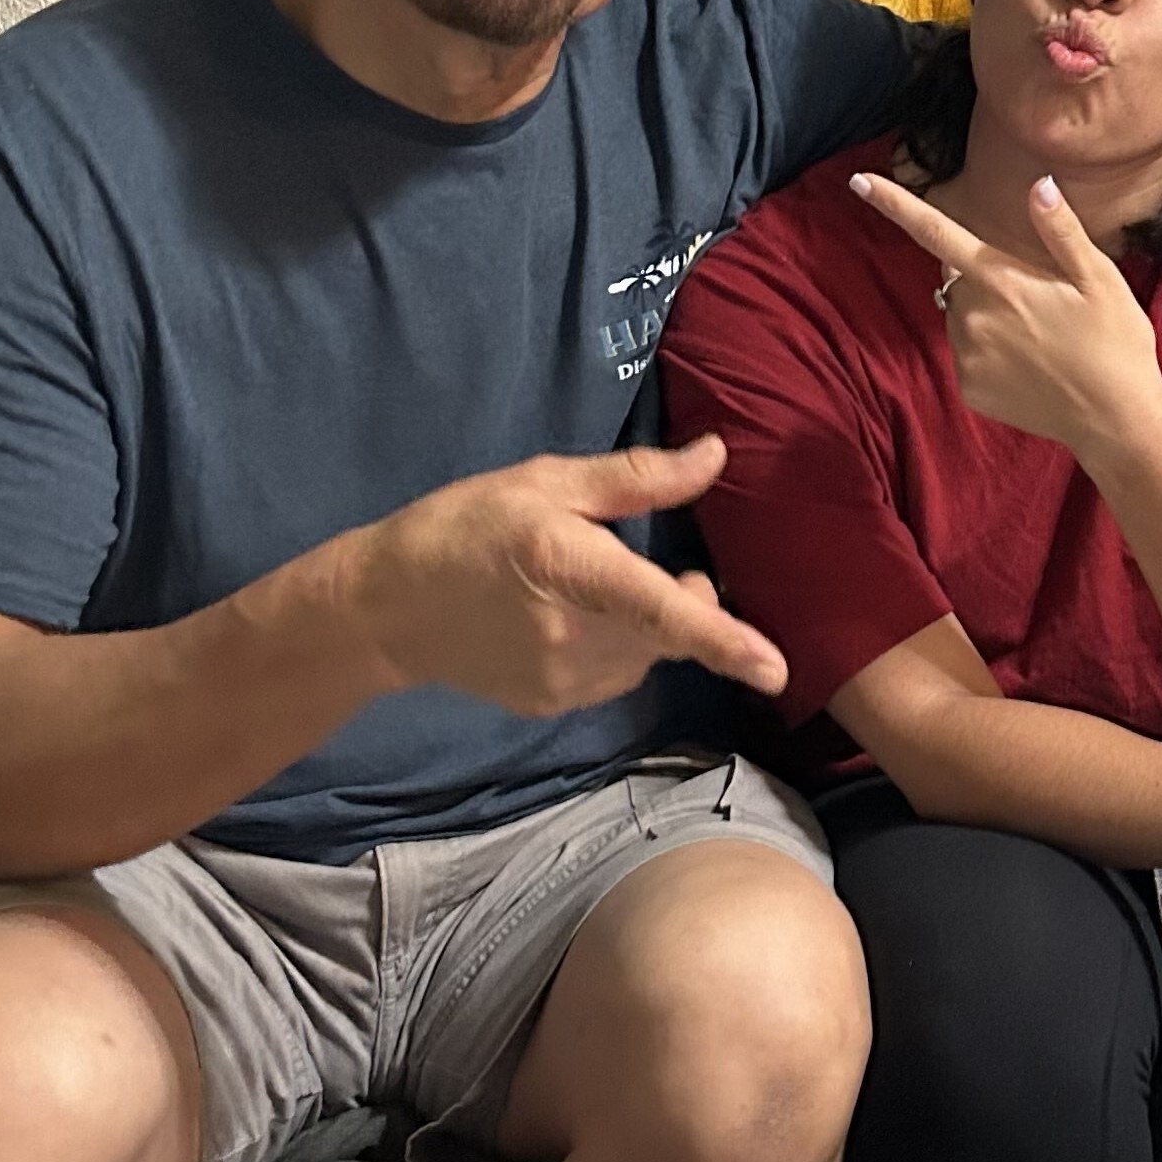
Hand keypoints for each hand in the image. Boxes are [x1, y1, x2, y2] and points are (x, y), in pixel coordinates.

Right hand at [346, 438, 787, 715]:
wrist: (388, 607)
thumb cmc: (465, 526)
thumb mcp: (545, 481)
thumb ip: (636, 478)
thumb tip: (715, 456)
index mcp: (573, 571)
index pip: (661, 612)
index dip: (723, 640)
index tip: (774, 669)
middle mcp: (574, 636)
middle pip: (669, 631)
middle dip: (683, 599)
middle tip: (643, 559)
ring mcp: (562, 681)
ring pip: (648, 655)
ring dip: (645, 625)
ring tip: (588, 587)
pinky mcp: (553, 705)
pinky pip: (617, 674)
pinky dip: (614, 647)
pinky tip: (566, 621)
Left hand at [850, 168, 1161, 470]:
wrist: (1116, 421)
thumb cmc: (1116, 343)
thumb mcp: (1099, 278)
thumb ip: (1060, 231)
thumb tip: (1037, 186)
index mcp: (1001, 280)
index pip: (936, 233)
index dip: (895, 204)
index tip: (860, 182)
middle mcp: (972, 316)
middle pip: (959, 279)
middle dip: (986, 278)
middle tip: (1039, 299)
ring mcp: (967, 356)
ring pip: (963, 317)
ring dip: (987, 317)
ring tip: (1039, 337)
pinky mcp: (969, 389)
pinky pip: (969, 355)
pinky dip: (990, 354)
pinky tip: (1029, 366)